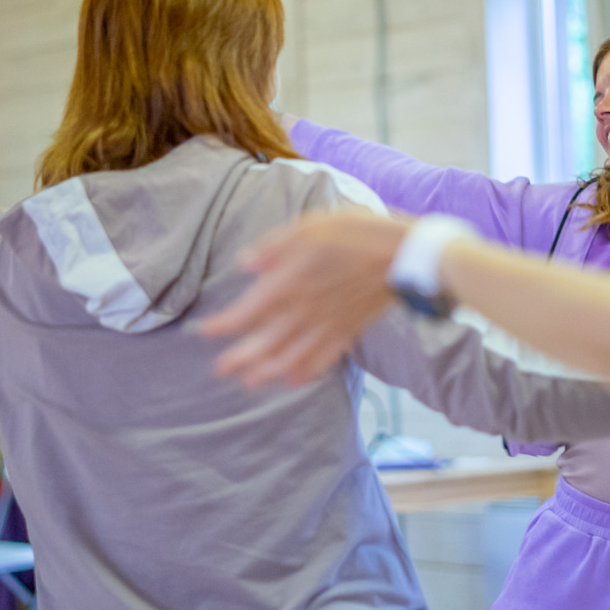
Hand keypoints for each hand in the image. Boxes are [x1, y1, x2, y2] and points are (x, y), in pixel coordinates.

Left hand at [203, 210, 407, 387]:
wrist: (405, 255)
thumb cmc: (357, 233)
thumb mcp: (310, 226)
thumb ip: (275, 247)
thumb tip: (245, 264)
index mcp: (290, 283)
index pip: (248, 311)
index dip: (224, 325)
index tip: (205, 332)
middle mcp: (305, 310)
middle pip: (266, 342)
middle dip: (242, 357)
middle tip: (220, 370)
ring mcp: (328, 324)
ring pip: (292, 355)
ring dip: (269, 370)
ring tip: (251, 383)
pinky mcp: (349, 330)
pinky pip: (324, 358)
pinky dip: (308, 371)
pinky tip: (296, 380)